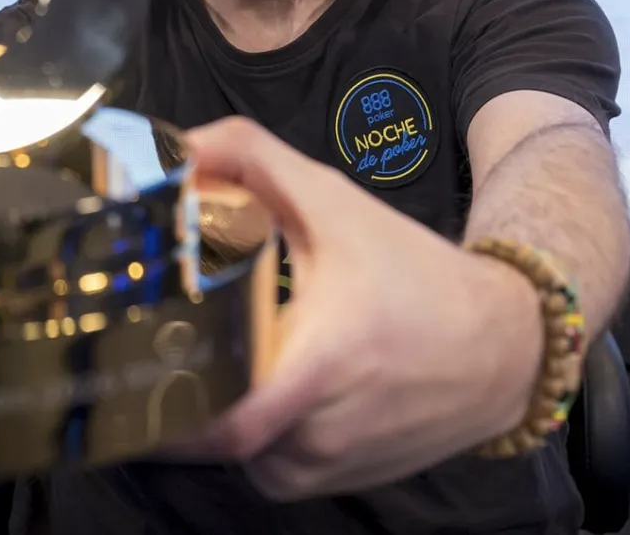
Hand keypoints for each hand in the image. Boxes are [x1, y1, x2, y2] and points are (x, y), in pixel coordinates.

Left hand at [166, 116, 546, 500]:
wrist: (502, 347)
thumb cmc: (416, 275)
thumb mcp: (335, 204)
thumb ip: (253, 159)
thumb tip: (176, 145)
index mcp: (320, 365)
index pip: (226, 422)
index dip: (168, 407)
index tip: (127, 366)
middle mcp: (319, 432)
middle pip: (211, 429)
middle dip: (173, 386)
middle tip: (142, 340)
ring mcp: (323, 467)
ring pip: (230, 449)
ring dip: (213, 406)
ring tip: (208, 355)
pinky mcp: (328, 485)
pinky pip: (259, 464)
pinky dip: (247, 428)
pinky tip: (260, 383)